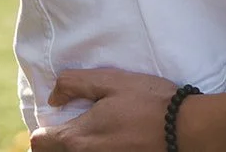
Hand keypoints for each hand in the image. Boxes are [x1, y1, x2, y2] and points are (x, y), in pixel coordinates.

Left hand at [28, 68, 175, 151]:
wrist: (186, 130)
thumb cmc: (150, 102)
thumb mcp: (112, 81)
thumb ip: (75, 84)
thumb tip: (54, 97)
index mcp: (78, 138)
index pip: (39, 142)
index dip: (45, 128)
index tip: (59, 119)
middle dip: (57, 143)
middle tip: (76, 128)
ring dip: (77, 148)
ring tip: (98, 133)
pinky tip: (113, 141)